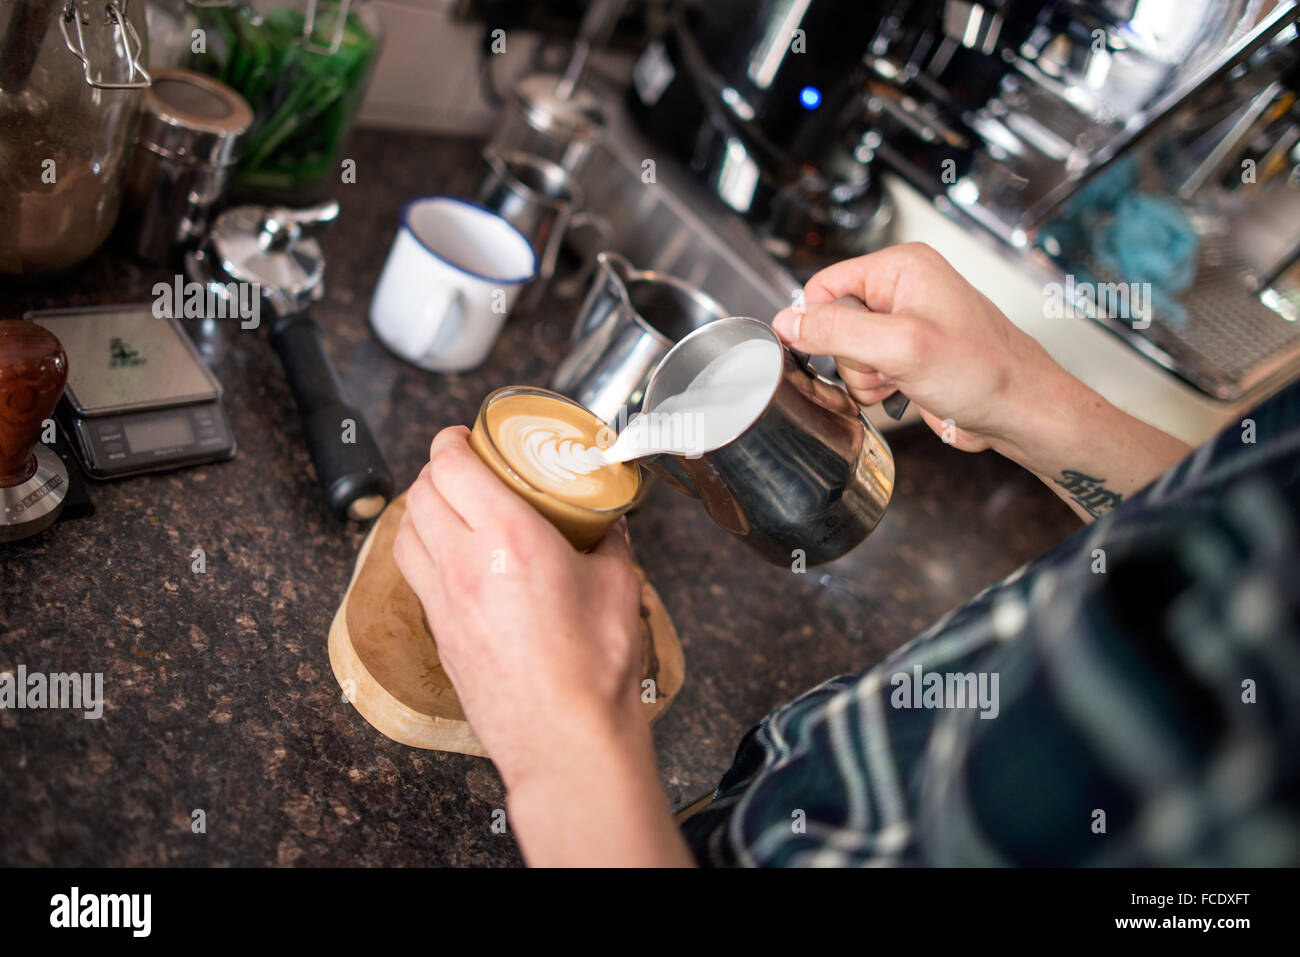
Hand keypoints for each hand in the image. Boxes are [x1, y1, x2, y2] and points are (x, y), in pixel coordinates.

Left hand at [392, 426, 645, 790]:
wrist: (566, 739)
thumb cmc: (594, 671)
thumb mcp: (619, 585)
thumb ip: (609, 543)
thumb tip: (606, 525)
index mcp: (510, 539)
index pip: (452, 465)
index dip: (452, 440)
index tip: (464, 436)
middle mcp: (465, 564)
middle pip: (421, 492)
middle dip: (437, 469)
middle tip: (463, 467)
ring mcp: (444, 601)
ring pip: (406, 532)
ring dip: (422, 509)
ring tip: (451, 507)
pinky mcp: (439, 633)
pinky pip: (415, 574)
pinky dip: (424, 551)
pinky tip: (454, 558)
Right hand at [773, 243, 1189, 522]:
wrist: (1020, 412)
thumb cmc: (984, 372)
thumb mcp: (900, 346)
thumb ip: (837, 330)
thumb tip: (787, 321)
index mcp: (902, 268)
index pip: (824, 285)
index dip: (820, 322)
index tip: (836, 350)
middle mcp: (903, 290)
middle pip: (834, 322)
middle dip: (851, 356)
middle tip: (887, 366)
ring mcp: (906, 325)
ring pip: (847, 353)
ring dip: (865, 377)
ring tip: (901, 381)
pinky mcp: (908, 357)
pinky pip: (867, 372)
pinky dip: (877, 389)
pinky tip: (904, 392)